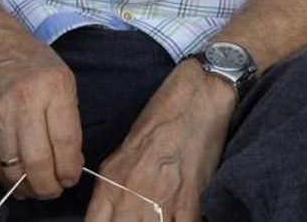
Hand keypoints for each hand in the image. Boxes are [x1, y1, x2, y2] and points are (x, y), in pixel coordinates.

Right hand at [0, 28, 83, 198]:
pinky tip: (18, 183)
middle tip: (56, 190)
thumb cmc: (32, 62)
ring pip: (14, 168)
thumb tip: (72, 161)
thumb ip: (69, 119)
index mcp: (54, 87)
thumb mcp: (63, 79)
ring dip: (29, 187)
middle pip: (38, 161)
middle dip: (50, 186)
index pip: (65, 141)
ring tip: (39, 189)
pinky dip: (6, 180)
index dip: (70, 168)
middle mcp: (25, 101)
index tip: (72, 178)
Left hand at [85, 59, 236, 221]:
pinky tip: (181, 217)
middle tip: (141, 218)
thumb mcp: (124, 151)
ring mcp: (159, 200)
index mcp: (111, 182)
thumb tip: (110, 211)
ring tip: (161, 218)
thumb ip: (114, 185)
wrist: (195, 98)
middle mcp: (130, 195)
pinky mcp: (188, 200)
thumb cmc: (163, 119)